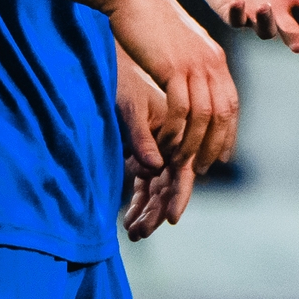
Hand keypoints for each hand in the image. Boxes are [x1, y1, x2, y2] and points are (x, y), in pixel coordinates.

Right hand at [109, 0, 238, 174]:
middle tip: (202, 169)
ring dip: (192, 143)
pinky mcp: (173, 66)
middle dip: (213, 144)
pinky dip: (175, 130)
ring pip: (203, 114)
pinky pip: (181, 107)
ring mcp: (194, 64)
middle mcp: (212, 62)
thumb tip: (190, 88)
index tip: (221, 156)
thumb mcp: (178, 46)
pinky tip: (165, 144)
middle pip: (222, 113)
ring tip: (180, 163)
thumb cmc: (149, 22)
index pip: (231, 103)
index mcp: (215, 58)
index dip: (228, 133)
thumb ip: (188, 68)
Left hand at [117, 65, 193, 238]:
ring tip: (133, 233)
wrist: (113, 65)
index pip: (185, 170)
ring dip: (149, 210)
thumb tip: (154, 169)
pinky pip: (147, 183)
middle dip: (158, 211)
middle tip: (140, 233)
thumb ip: (142, 139)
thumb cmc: (123, 82)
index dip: (179, 195)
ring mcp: (160, 149)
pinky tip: (128, 219)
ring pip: (159, 188)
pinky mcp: (145, 152)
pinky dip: (140, 201)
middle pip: (172, 184)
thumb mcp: (130, 108)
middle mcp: (175, 142)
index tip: (171, 219)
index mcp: (181, 130)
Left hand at [199, 0, 298, 51]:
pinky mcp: (230, 11)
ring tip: (267, 7)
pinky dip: (237, 14)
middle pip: (290, 30)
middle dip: (294, 38)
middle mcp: (278, 7)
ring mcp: (253, 12)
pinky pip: (235, 19)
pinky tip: (238, 2)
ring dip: (266, 22)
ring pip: (264, 29)